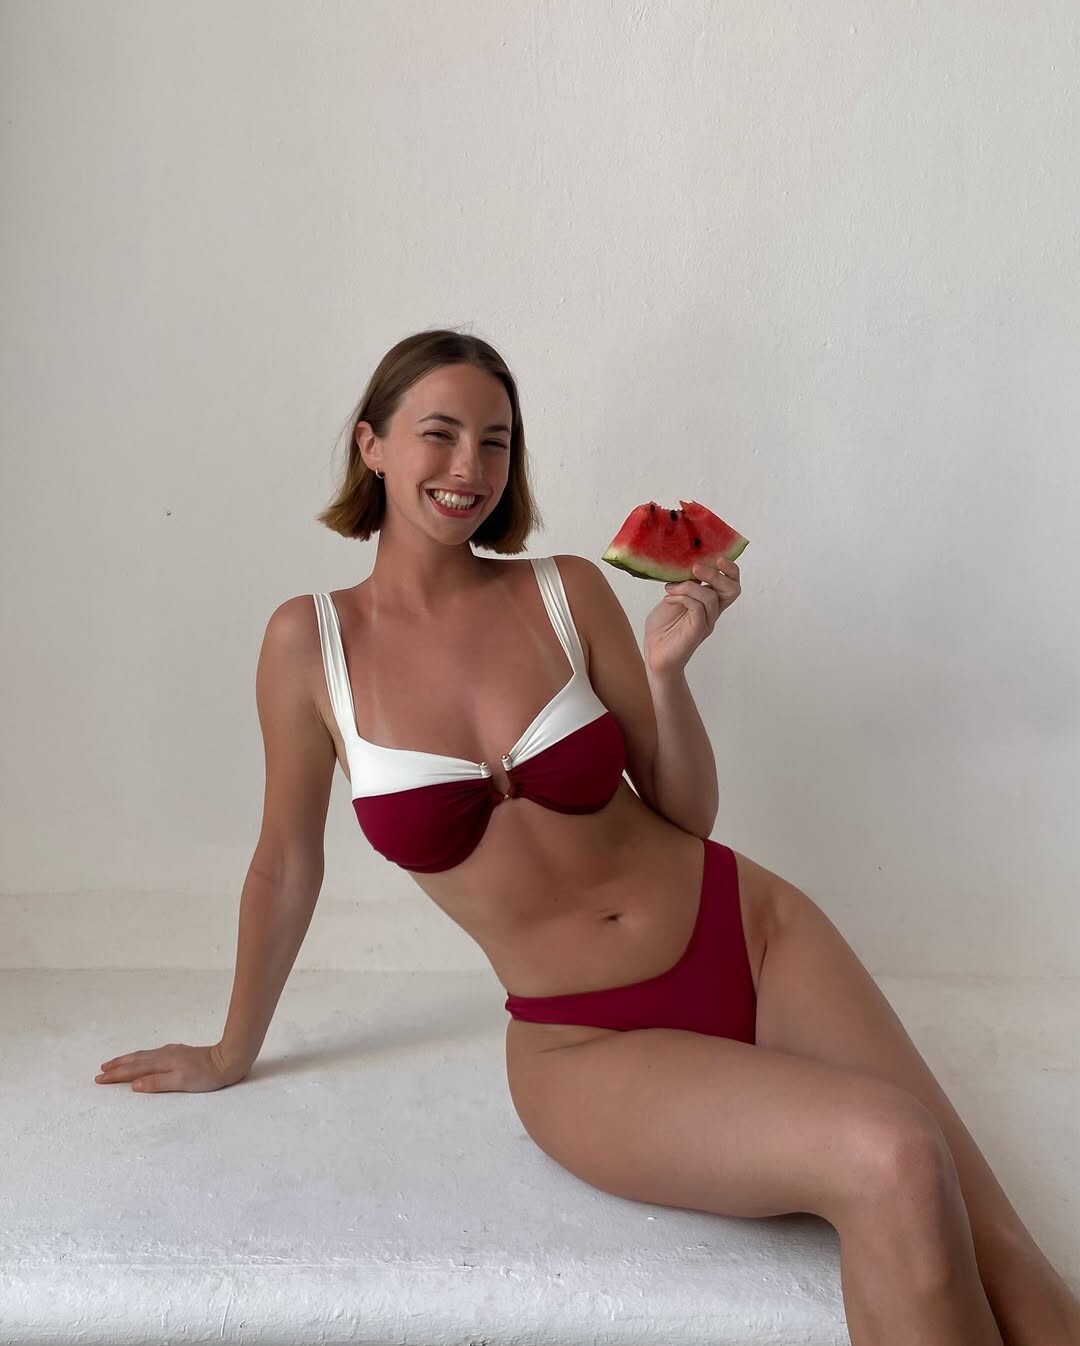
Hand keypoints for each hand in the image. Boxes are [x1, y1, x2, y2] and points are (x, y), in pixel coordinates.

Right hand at [94, 1041, 245, 1092]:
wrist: (228, 1059)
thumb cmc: (206, 1075)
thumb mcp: (181, 1082)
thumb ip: (157, 1083)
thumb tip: (133, 1084)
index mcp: (162, 1062)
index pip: (133, 1070)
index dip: (116, 1075)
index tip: (100, 1078)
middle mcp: (165, 1054)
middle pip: (136, 1060)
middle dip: (117, 1065)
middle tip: (101, 1070)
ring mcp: (172, 1052)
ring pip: (143, 1055)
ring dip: (127, 1060)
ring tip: (115, 1063)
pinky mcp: (179, 1053)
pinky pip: (152, 1055)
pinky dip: (140, 1058)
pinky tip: (142, 1060)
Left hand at [643, 556, 741, 675]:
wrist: (654, 654)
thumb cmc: (662, 627)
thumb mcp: (672, 597)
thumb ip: (682, 584)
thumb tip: (685, 565)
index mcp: (709, 602)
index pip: (731, 584)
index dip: (730, 569)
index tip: (717, 557)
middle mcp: (712, 612)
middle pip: (732, 590)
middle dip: (716, 574)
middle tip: (696, 568)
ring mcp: (707, 622)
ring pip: (711, 597)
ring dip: (689, 586)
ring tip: (670, 588)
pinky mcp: (698, 631)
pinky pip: (698, 608)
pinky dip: (683, 598)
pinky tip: (669, 598)